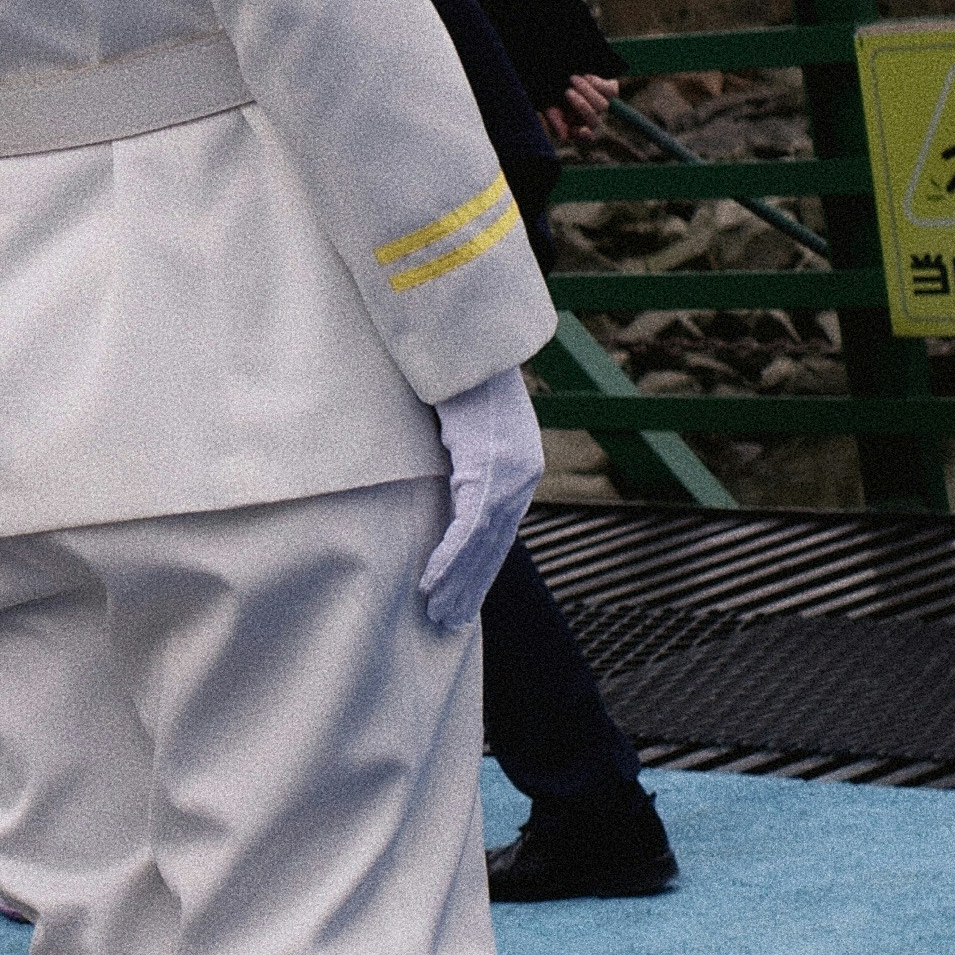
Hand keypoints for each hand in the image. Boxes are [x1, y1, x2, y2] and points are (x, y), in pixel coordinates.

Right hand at [420, 365, 542, 634]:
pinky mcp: (487, 468)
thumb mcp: (462, 420)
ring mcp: (508, 473)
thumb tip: (439, 481)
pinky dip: (450, 559)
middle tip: (447, 620)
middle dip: (471, 586)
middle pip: (494, 544)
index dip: (479, 565)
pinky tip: (432, 584)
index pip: (499, 528)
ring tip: (437, 613)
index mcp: (518, 463)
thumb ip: (458, 454)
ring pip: (483, 544)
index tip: (461, 595)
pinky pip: (468, 527)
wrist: (465, 334)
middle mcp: (522, 473)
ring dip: (458, 583)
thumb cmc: (455, 370)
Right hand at [537, 71, 619, 149]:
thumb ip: (554, 118)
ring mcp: (602, 105)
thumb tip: (564, 137)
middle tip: (567, 92)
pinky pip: (611, 92)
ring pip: (602, 106)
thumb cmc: (552, 91)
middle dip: (581, 106)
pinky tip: (585, 76)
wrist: (563, 69)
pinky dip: (597, 84)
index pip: (585, 137)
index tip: (582, 130)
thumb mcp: (548, 104)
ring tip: (572, 78)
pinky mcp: (611, 91)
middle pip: (594, 122)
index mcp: (576, 126)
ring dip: (586, 91)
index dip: (585, 135)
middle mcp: (591, 118)